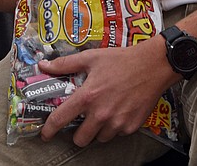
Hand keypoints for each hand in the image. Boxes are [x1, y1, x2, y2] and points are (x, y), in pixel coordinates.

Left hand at [37, 39, 175, 146]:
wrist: (152, 65)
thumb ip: (65, 64)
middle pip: (80, 139)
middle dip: (77, 133)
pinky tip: (118, 111)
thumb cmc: (120, 60)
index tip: (45, 135)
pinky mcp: (131, 127)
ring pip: (99, 138)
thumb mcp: (90, 58)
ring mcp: (117, 123)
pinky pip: (117, 134)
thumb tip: (43, 65)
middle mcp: (101, 114)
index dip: (49, 129)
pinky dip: (114, 127)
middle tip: (82, 121)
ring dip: (97, 130)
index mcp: (87, 96)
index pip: (61, 119)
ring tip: (102, 113)